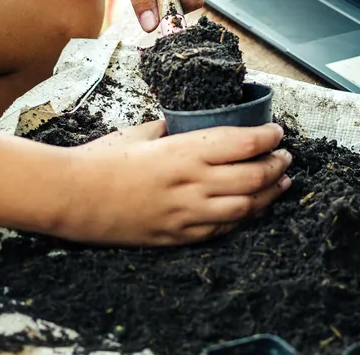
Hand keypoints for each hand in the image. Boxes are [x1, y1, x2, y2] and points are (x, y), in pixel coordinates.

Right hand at [57, 120, 291, 245]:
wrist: (73, 198)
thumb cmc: (101, 159)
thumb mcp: (141, 132)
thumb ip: (172, 128)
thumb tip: (190, 123)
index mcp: (185, 151)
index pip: (245, 143)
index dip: (269, 138)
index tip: (277, 132)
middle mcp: (193, 183)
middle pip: (255, 177)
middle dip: (278, 165)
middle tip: (286, 157)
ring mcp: (188, 214)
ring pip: (247, 207)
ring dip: (271, 194)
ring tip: (282, 183)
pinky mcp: (179, 236)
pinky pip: (223, 229)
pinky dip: (244, 218)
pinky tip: (253, 209)